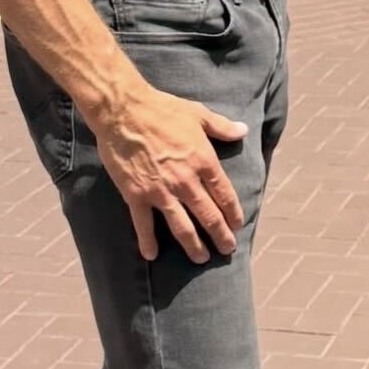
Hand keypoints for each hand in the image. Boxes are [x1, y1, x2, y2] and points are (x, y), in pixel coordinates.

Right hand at [94, 87, 248, 264]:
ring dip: (193, 245)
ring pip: (182, 226)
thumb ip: (222, 127)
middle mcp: (185, 181)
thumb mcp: (199, 114)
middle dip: (220, 235)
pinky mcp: (136, 195)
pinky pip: (144, 224)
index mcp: (203, 161)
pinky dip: (147, 241)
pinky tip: (152, 255)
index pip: (224, 194)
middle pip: (208, 215)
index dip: (233, 212)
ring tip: (201, 259)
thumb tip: (243, 131)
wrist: (124, 111)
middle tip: (227, 249)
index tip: (237, 224)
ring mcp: (161, 191)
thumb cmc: (163, 109)